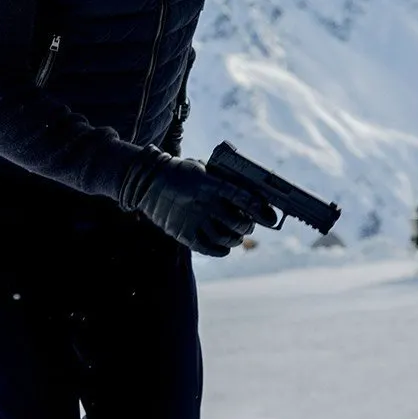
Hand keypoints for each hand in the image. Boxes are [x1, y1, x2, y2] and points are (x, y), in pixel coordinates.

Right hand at [119, 146, 256, 256]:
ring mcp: (194, 220)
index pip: (243, 197)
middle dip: (248, 225)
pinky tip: (225, 247)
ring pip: (225, 237)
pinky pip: (208, 248)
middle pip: (237, 221)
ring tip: (236, 237)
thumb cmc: (180, 172)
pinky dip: (221, 250)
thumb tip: (248, 192)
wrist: (148, 180)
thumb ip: (222, 180)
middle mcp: (204, 203)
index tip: (269, 215)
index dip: (259, 208)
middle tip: (248, 224)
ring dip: (236, 239)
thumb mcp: (202, 168)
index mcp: (210, 183)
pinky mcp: (183, 234)